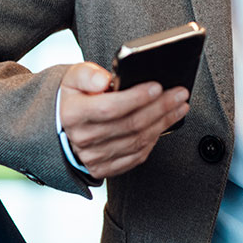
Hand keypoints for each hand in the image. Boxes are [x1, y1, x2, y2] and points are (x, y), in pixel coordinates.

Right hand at [59, 62, 188, 179]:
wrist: (63, 125)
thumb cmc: (75, 97)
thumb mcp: (74, 77)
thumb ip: (88, 74)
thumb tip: (103, 80)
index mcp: (73, 114)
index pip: (109, 108)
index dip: (136, 98)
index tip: (157, 87)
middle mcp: (83, 138)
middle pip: (130, 125)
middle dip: (160, 108)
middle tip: (179, 94)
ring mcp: (94, 157)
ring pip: (138, 141)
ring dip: (163, 123)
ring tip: (178, 107)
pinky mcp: (104, 168)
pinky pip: (136, 157)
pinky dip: (154, 140)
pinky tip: (164, 125)